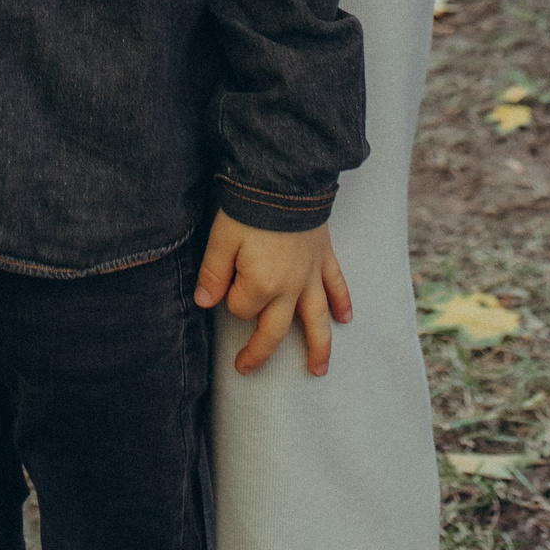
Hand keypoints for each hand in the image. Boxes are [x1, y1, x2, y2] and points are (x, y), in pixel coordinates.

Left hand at [195, 210, 351, 374]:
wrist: (286, 179)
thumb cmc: (250, 208)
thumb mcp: (222, 239)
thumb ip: (213, 274)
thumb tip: (203, 303)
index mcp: (262, 285)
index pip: (240, 309)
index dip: (228, 298)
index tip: (224, 280)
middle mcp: (290, 289)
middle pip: (275, 331)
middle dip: (259, 352)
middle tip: (245, 367)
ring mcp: (311, 276)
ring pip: (317, 321)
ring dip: (318, 347)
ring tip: (318, 370)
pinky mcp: (325, 258)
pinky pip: (337, 286)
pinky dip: (343, 302)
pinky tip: (345, 318)